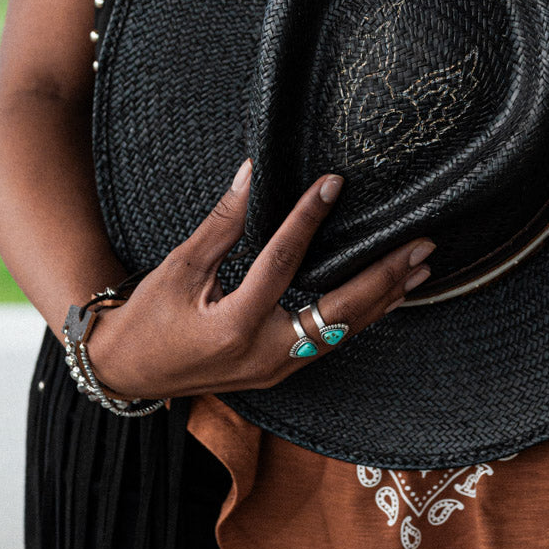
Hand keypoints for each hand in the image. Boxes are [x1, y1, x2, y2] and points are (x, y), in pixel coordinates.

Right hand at [85, 159, 433, 398]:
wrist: (127, 374)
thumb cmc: (146, 320)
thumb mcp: (177, 269)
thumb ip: (221, 224)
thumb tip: (251, 175)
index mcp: (234, 325)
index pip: (282, 260)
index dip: (308, 218)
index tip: (333, 184)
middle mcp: (265, 353)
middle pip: (340, 311)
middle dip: (384, 276)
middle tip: (421, 245)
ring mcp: (276, 368)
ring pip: (344, 332)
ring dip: (384, 298)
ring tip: (420, 268)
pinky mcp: (280, 371)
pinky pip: (331, 342)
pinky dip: (362, 317)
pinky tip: (388, 297)